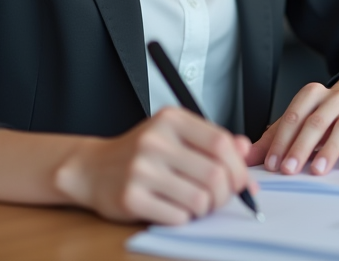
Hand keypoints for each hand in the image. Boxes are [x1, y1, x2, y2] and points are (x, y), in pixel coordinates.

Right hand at [52, 107, 254, 224]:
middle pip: (215, 175)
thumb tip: (246, 151)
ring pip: (199, 199)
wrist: (92, 168)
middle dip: (225, 195)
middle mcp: (155, 141)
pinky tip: (173, 208)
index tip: (241, 182)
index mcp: (171, 120)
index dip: (239, 168)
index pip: (221, 143)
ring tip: (195, 203)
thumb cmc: (141, 153)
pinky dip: (183, 218)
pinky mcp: (130, 197)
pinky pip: (177, 217)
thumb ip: (212, 140)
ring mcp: (141, 169)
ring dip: (205, 209)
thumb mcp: (176, 135)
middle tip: (220, 199)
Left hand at [247, 73, 338, 175]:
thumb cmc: (321, 117)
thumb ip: (272, 140)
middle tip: (290, 170)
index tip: (272, 164)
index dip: (281, 141)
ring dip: (329, 150)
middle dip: (301, 147)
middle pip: (316, 122)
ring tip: (317, 170)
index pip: (293, 116)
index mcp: (312, 94)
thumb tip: (246, 158)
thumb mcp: (296, 123)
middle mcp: (335, 98)